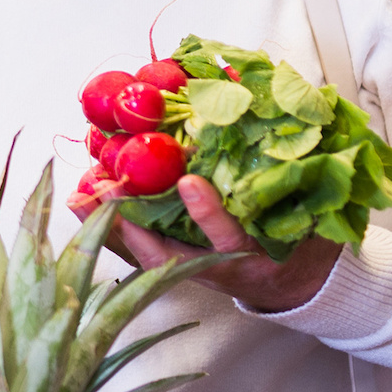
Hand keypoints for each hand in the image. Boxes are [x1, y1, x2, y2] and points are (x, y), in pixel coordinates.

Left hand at [70, 173, 339, 313]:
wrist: (297, 282)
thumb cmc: (302, 235)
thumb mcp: (309, 207)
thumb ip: (293, 172)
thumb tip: (268, 110)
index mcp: (255, 254)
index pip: (229, 238)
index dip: (209, 214)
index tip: (190, 184)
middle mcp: (217, 267)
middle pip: (168, 254)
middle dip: (133, 223)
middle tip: (104, 188)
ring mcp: (193, 270)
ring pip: (143, 254)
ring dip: (110, 223)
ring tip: (81, 193)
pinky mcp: (176, 267)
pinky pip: (136, 251)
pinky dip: (111, 226)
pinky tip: (84, 202)